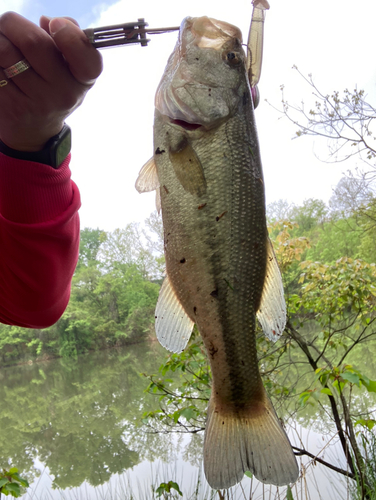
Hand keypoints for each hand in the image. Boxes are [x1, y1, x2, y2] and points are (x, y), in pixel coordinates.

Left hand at [0, 12, 102, 150]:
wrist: (35, 129)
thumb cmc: (52, 85)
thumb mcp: (70, 67)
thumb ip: (68, 39)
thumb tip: (45, 22)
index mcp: (83, 79)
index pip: (86, 58)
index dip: (70, 36)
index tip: (55, 26)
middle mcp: (64, 93)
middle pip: (33, 42)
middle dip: (14, 24)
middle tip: (10, 26)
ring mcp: (38, 103)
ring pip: (4, 50)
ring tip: (3, 46)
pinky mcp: (12, 107)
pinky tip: (1, 67)